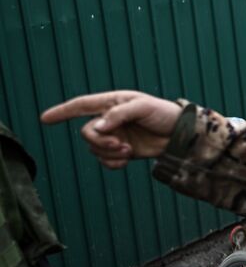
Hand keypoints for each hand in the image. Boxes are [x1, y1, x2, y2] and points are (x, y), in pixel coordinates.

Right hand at [42, 91, 182, 169]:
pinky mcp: (121, 151)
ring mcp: (114, 136)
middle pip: (87, 133)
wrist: (180, 134)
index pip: (81, 106)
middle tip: (120, 145)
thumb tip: (97, 127)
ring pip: (94, 149)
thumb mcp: (143, 107)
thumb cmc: (164, 114)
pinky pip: (104, 160)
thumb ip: (119, 114)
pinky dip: (112, 163)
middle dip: (100, 142)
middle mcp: (109, 120)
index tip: (44, 119)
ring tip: (129, 151)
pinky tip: (126, 160)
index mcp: (112, 103)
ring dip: (109, 153)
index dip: (62, 111)